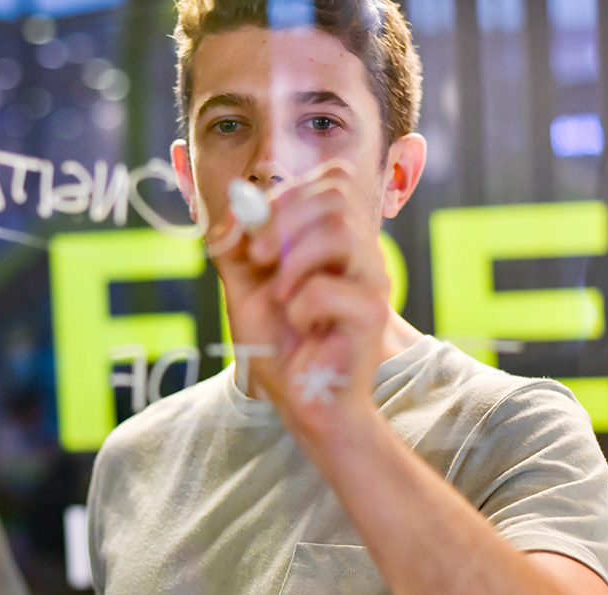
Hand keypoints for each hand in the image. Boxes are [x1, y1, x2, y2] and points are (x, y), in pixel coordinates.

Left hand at [210, 158, 389, 441]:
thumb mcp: (243, 286)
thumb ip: (236, 245)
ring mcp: (371, 282)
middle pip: (336, 195)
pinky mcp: (371, 316)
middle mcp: (361, 253)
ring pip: (340, 232)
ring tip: (279, 296)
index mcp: (336, 239)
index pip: (332, 180)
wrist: (300, 401)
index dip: (288, 192)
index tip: (255, 230)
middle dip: (283, 218)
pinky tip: (301, 326)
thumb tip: (235, 204)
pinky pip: (329, 290)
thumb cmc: (279, 345)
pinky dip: (300, 306)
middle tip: (258, 257)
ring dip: (293, 260)